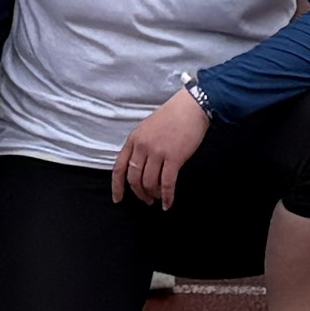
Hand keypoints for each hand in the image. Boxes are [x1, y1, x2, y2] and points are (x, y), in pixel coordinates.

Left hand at [112, 83, 211, 205]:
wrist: (192, 107)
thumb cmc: (173, 116)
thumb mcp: (147, 128)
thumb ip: (140, 146)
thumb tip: (140, 167)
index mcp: (134, 139)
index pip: (119, 168)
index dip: (117, 187)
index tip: (118, 199)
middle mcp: (142, 147)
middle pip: (134, 179)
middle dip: (139, 193)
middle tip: (146, 199)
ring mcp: (157, 152)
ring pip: (149, 183)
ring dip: (154, 195)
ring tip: (159, 198)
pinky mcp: (174, 158)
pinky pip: (167, 184)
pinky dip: (167, 197)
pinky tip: (168, 203)